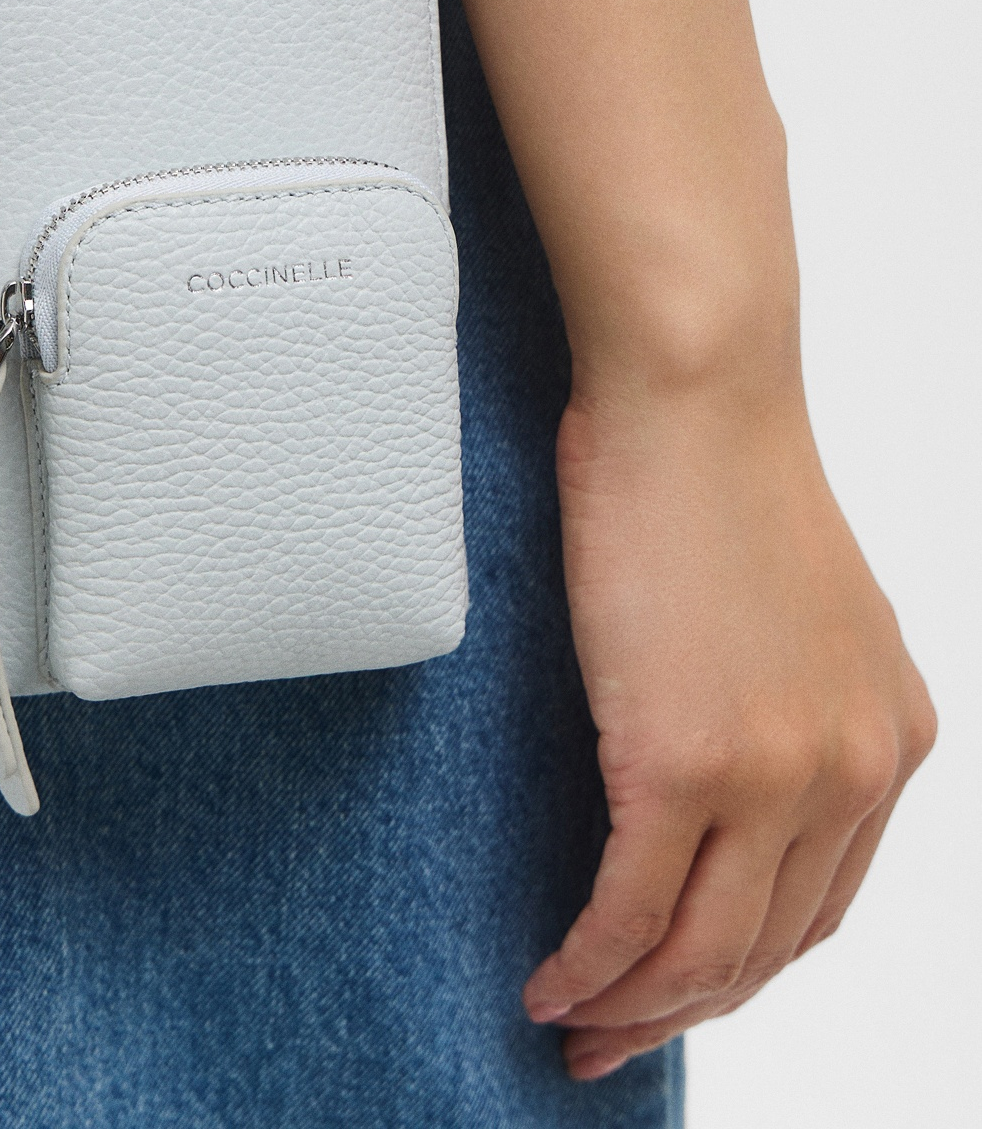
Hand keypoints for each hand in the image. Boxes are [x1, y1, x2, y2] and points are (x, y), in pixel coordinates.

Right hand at [523, 363, 935, 1078]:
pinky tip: (550, 980)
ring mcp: (776, 776)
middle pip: (763, 949)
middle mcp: (853, 772)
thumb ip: (783, 700)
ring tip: (573, 1027)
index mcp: (890, 739)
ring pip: (701, 952)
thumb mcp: (795, 609)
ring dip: (631, 1011)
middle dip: (682, 1012)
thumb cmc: (714, 469)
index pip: (819, 906)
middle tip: (611, 1045)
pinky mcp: (687, 764)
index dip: (741, 969)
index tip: (676, 994)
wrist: (695, 395)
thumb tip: (715, 769)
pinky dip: (588, 966)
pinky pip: (631, 912)